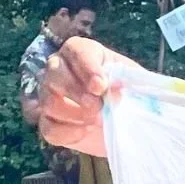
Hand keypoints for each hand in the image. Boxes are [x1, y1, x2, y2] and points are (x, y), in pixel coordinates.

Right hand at [38, 37, 130, 158]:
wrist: (127, 125)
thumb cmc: (131, 95)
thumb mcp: (136, 86)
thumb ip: (129, 84)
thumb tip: (116, 91)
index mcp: (82, 52)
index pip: (76, 51)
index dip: (87, 68)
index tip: (101, 87)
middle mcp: (59, 69)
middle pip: (54, 73)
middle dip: (76, 92)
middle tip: (98, 107)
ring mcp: (50, 96)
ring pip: (48, 101)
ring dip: (74, 114)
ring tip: (97, 121)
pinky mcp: (49, 122)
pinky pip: (49, 128)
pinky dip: (68, 133)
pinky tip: (86, 132)